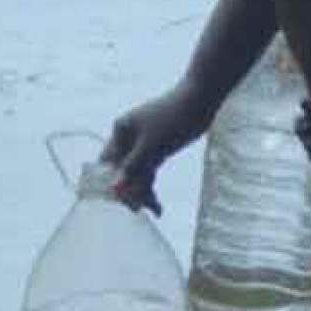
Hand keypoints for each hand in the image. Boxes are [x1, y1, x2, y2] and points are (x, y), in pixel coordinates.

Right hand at [101, 84, 216, 214]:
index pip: (107, 164)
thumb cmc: (175, 117)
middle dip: (129, 190)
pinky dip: (152, 184)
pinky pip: (149, 169)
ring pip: (137, 172)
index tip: (117, 205)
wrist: (202, 98)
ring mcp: (143, 142)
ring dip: (142, 191)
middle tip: (139, 211)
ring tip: (155, 210)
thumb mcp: (153, 145)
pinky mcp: (157, 147)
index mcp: (120, 131)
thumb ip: (133, 167)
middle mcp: (128, 137)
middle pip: (122, 170)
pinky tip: (157, 204)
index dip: (109, 185)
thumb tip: (114, 188)